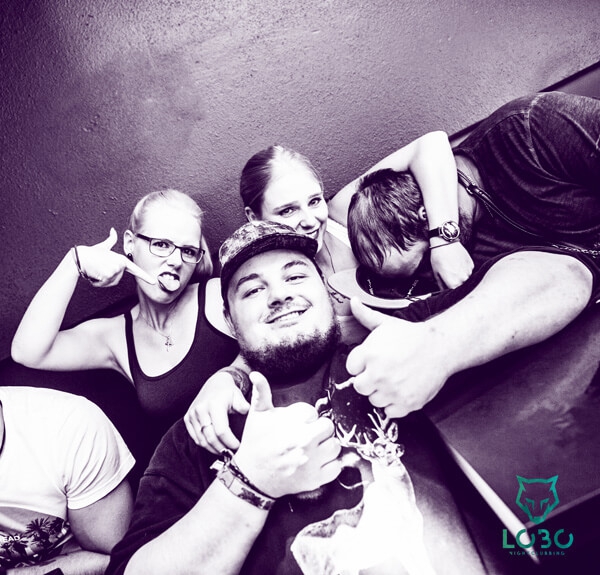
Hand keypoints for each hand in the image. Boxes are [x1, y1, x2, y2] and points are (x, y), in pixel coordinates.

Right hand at [75, 228, 154, 286]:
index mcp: (121, 259)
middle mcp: (120, 265)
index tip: (154, 281)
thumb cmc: (91, 253)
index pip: (135, 269)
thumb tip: (112, 230)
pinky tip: (94, 274)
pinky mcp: (108, 276)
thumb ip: (111, 240)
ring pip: (111, 282)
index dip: (145, 276)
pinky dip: (98, 282)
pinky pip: (104, 284)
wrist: (79, 257)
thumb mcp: (104, 246)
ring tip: (97, 270)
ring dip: (103, 280)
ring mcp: (115, 271)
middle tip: (100, 267)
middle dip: (109, 276)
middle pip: (118, 278)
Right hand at [184, 370, 249, 452]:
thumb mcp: (238, 396)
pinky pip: (195, 437)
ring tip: (224, 452)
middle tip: (231, 454)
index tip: (238, 446)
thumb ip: (243, 406)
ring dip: (213, 449)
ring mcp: (192, 414)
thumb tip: (247, 413)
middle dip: (222, 448)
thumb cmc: (228, 392)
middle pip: (210, 437)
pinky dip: (205, 445)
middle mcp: (201, 409)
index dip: (230, 442)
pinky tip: (215, 447)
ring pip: (202, 440)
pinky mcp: (187, 418)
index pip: (221, 430)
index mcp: (214, 404)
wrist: (214, 384)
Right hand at [234, 372, 341, 498]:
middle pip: (329, 426)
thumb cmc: (255, 442)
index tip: (296, 423)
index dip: (305, 417)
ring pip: (335, 446)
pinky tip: (318, 461)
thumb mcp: (257, 415)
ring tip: (313, 447)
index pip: (313, 412)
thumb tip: (256, 373)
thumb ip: (261, 392)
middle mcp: (304, 442)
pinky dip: (331, 464)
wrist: (251, 477)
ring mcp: (311, 462)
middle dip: (319, 428)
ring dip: (326, 445)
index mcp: (292, 424)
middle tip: (308, 433)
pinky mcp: (315, 480)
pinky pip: (336, 467)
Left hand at [346, 298, 450, 417]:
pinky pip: (389, 412)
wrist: (440, 347)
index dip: (360, 364)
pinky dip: (394, 404)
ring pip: (373, 400)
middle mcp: (378, 374)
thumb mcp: (386, 323)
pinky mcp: (406, 403)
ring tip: (393, 379)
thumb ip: (365, 316)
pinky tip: (400, 390)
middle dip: (368, 379)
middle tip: (382, 371)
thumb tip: (352, 302)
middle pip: (359, 387)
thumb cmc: (412, 336)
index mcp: (369, 354)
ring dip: (381, 392)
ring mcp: (392, 391)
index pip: (350, 368)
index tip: (371, 360)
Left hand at [429, 241, 472, 288]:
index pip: (453, 293)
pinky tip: (457, 263)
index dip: (448, 290)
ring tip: (452, 268)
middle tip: (448, 276)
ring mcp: (469, 272)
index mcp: (453, 283)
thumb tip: (443, 291)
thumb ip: (441, 285)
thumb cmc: (438, 257)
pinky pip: (468, 272)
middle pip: (459, 286)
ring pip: (465, 279)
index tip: (446, 287)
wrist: (446, 243)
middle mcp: (463, 280)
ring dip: (460, 277)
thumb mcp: (436, 273)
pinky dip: (463, 270)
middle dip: (454, 284)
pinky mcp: (472, 265)